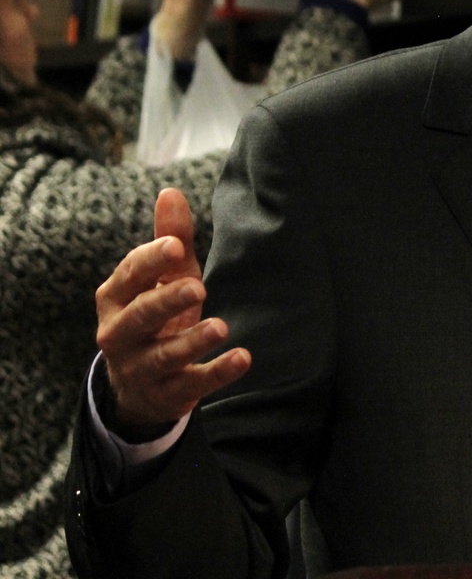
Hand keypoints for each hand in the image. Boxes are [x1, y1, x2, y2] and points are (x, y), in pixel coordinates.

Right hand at [95, 188, 249, 429]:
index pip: (129, 276)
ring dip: (192, 342)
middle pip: (139, 317)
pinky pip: (191, 384)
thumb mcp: (164, 278)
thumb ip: (170, 239)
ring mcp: (140, 367)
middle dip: (165, 301)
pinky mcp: (166, 393)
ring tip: (221, 327)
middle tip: (197, 287)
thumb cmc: (157, 315)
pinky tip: (243, 358)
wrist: (141, 384)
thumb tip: (170, 191)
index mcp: (115, 298)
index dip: (150, 262)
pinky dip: (216, 373)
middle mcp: (119, 334)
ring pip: (163, 355)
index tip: (176, 247)